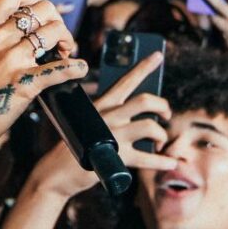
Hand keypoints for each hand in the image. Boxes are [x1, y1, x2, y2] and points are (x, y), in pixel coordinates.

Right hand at [0, 0, 88, 158]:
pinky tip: (79, 69)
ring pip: (53, 33)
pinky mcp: (23, 85)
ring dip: (67, 41)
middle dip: (57, 20)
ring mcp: (10, 60)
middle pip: (42, 9)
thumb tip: (11, 36)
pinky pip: (59, 69)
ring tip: (66, 53)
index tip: (40, 11)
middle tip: (57, 37)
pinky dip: (75, 68)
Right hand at [32, 51, 177, 198]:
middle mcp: (108, 116)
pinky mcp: (117, 158)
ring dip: (162, 135)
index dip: (143, 67)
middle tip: (166, 115)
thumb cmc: (76, 147)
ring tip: (161, 144)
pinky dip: (162, 161)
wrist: (57, 172)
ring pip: (150, 127)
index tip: (158, 55)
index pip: (125, 81)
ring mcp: (113, 136)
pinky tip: (170, 162)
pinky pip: (148, 158)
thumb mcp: (89, 124)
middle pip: (145, 100)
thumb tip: (138, 119)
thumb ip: (109, 118)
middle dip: (162, 106)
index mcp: (102, 106)